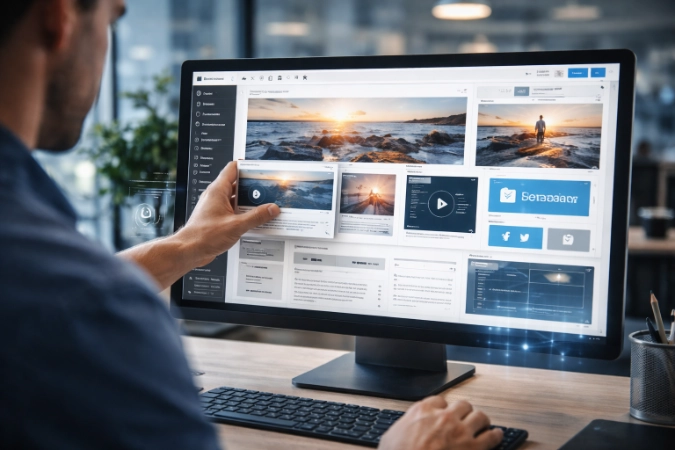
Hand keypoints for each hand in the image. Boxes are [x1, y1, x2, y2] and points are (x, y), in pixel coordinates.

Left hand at [176, 161, 280, 266]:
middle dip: (253, 187)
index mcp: (218, 190)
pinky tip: (254, 221)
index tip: (261, 170)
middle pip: (237, 184)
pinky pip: (234, 211)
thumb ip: (256, 216)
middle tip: (267, 190)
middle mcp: (216, 196)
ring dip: (249, 203)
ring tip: (264, 206)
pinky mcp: (217, 218)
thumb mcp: (236, 225)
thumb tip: (271, 209)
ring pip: (236, 199)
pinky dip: (244, 214)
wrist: (189, 250)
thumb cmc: (203, 235)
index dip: (247, 166)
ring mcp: (216, 207)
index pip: (233, 168)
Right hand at [379, 397, 501, 449]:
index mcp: (423, 410)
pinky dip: (496, 435)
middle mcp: (445, 417)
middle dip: (465, 411)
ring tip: (482, 424)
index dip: (443, 408)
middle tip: (465, 417)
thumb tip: (400, 434)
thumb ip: (401, 429)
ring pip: (480, 416)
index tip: (443, 413)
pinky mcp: (473, 448)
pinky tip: (497, 436)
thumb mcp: (390, 438)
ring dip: (481, 420)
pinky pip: (491, 436)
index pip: (439, 401)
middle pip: (463, 405)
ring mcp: (461, 431)